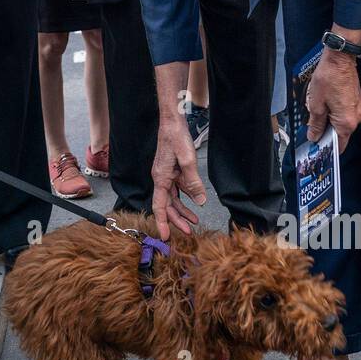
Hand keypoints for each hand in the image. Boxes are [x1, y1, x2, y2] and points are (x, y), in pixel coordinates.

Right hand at [150, 115, 207, 239]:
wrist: (173, 122)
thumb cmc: (176, 138)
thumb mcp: (187, 161)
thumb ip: (193, 183)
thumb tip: (200, 202)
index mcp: (161, 178)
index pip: (159, 206)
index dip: (162, 223)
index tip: (164, 237)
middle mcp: (161, 179)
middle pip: (167, 206)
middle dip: (177, 220)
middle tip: (188, 232)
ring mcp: (166, 175)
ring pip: (173, 199)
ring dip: (183, 211)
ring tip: (194, 221)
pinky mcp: (172, 171)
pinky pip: (178, 189)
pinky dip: (186, 198)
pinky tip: (195, 202)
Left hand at [305, 49, 360, 153]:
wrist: (340, 59)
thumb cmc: (329, 78)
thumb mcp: (316, 104)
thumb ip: (316, 124)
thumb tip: (314, 136)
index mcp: (347, 122)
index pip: (338, 145)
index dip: (326, 146)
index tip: (316, 146)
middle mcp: (357, 118)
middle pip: (340, 134)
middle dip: (326, 131)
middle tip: (312, 126)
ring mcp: (359, 109)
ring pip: (342, 123)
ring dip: (330, 120)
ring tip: (319, 109)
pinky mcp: (357, 102)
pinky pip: (346, 113)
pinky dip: (336, 113)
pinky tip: (326, 104)